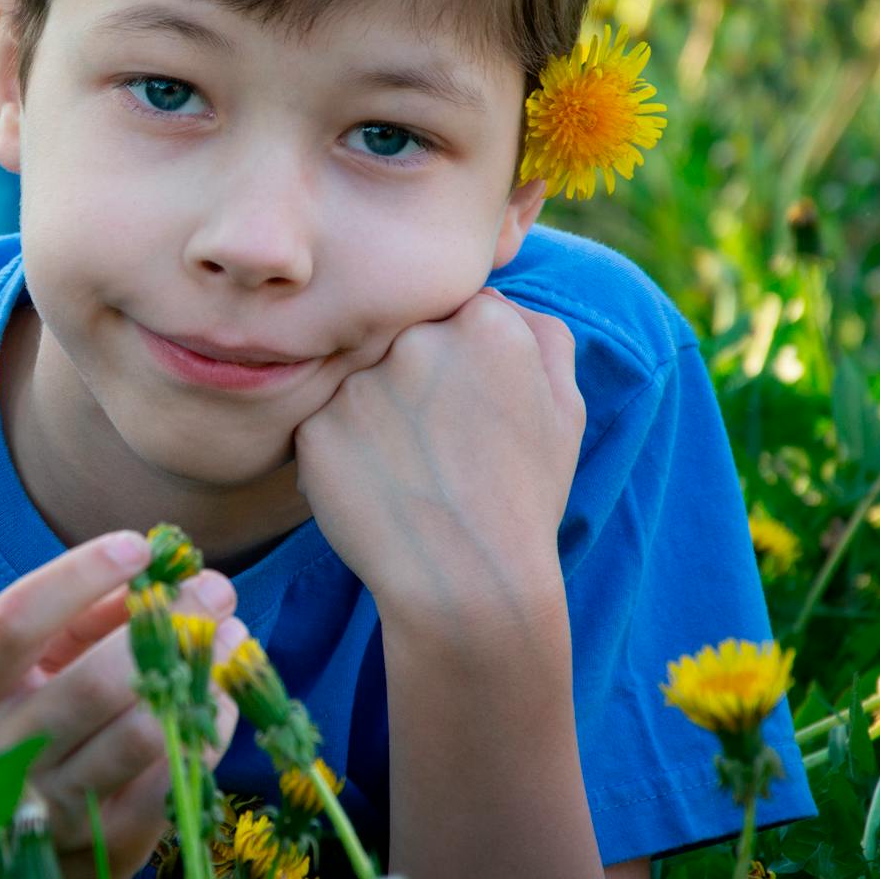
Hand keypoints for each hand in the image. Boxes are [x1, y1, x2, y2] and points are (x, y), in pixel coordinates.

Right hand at [0, 531, 244, 878]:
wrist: (7, 848)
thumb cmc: (29, 722)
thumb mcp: (35, 666)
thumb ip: (88, 615)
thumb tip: (166, 572)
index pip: (12, 624)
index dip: (76, 578)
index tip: (139, 545)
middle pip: (94, 683)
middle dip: (168, 626)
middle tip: (216, 588)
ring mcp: (52, 811)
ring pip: (143, 734)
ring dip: (200, 675)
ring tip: (230, 635)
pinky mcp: (106, 850)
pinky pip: (175, 779)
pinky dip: (208, 727)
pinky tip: (220, 693)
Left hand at [290, 287, 584, 637]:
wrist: (468, 581)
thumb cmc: (523, 497)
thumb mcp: (564, 407)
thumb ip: (540, 332)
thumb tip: (495, 297)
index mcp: (486, 322)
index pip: (451, 315)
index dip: (457, 367)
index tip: (466, 411)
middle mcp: (417, 340)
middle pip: (400, 342)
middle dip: (412, 385)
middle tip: (434, 447)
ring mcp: (360, 382)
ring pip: (359, 383)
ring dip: (374, 418)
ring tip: (407, 473)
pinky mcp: (314, 426)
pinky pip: (322, 425)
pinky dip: (341, 456)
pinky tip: (376, 491)